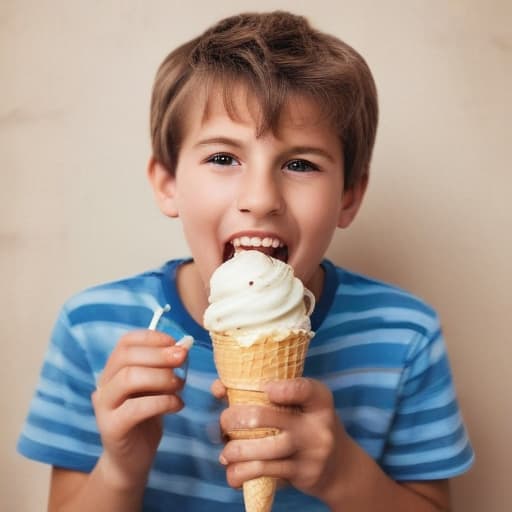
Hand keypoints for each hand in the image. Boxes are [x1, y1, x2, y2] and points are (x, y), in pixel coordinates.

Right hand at [92, 330, 187, 488]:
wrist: (131, 460)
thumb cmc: (147, 417)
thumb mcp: (157, 387)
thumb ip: (165, 368)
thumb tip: (184, 347)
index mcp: (114, 369)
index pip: (125, 342)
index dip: (152, 338)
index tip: (176, 343)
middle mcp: (104, 384)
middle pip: (126, 357)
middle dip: (159, 354)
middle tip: (183, 358)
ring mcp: (104, 406)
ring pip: (128, 378)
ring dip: (161, 377)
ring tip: (180, 384)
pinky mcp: (111, 428)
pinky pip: (136, 408)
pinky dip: (162, 402)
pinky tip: (177, 405)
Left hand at [217, 378, 349, 504]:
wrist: (340, 467)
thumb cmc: (307, 425)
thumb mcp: (302, 405)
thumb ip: (270, 393)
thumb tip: (218, 389)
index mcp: (318, 399)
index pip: (304, 389)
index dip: (283, 389)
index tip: (265, 389)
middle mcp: (317, 424)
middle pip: (265, 416)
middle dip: (233, 419)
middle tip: (225, 423)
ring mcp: (311, 451)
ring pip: (262, 450)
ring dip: (234, 451)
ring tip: (226, 452)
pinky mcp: (302, 473)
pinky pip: (265, 473)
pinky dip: (242, 473)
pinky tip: (233, 473)